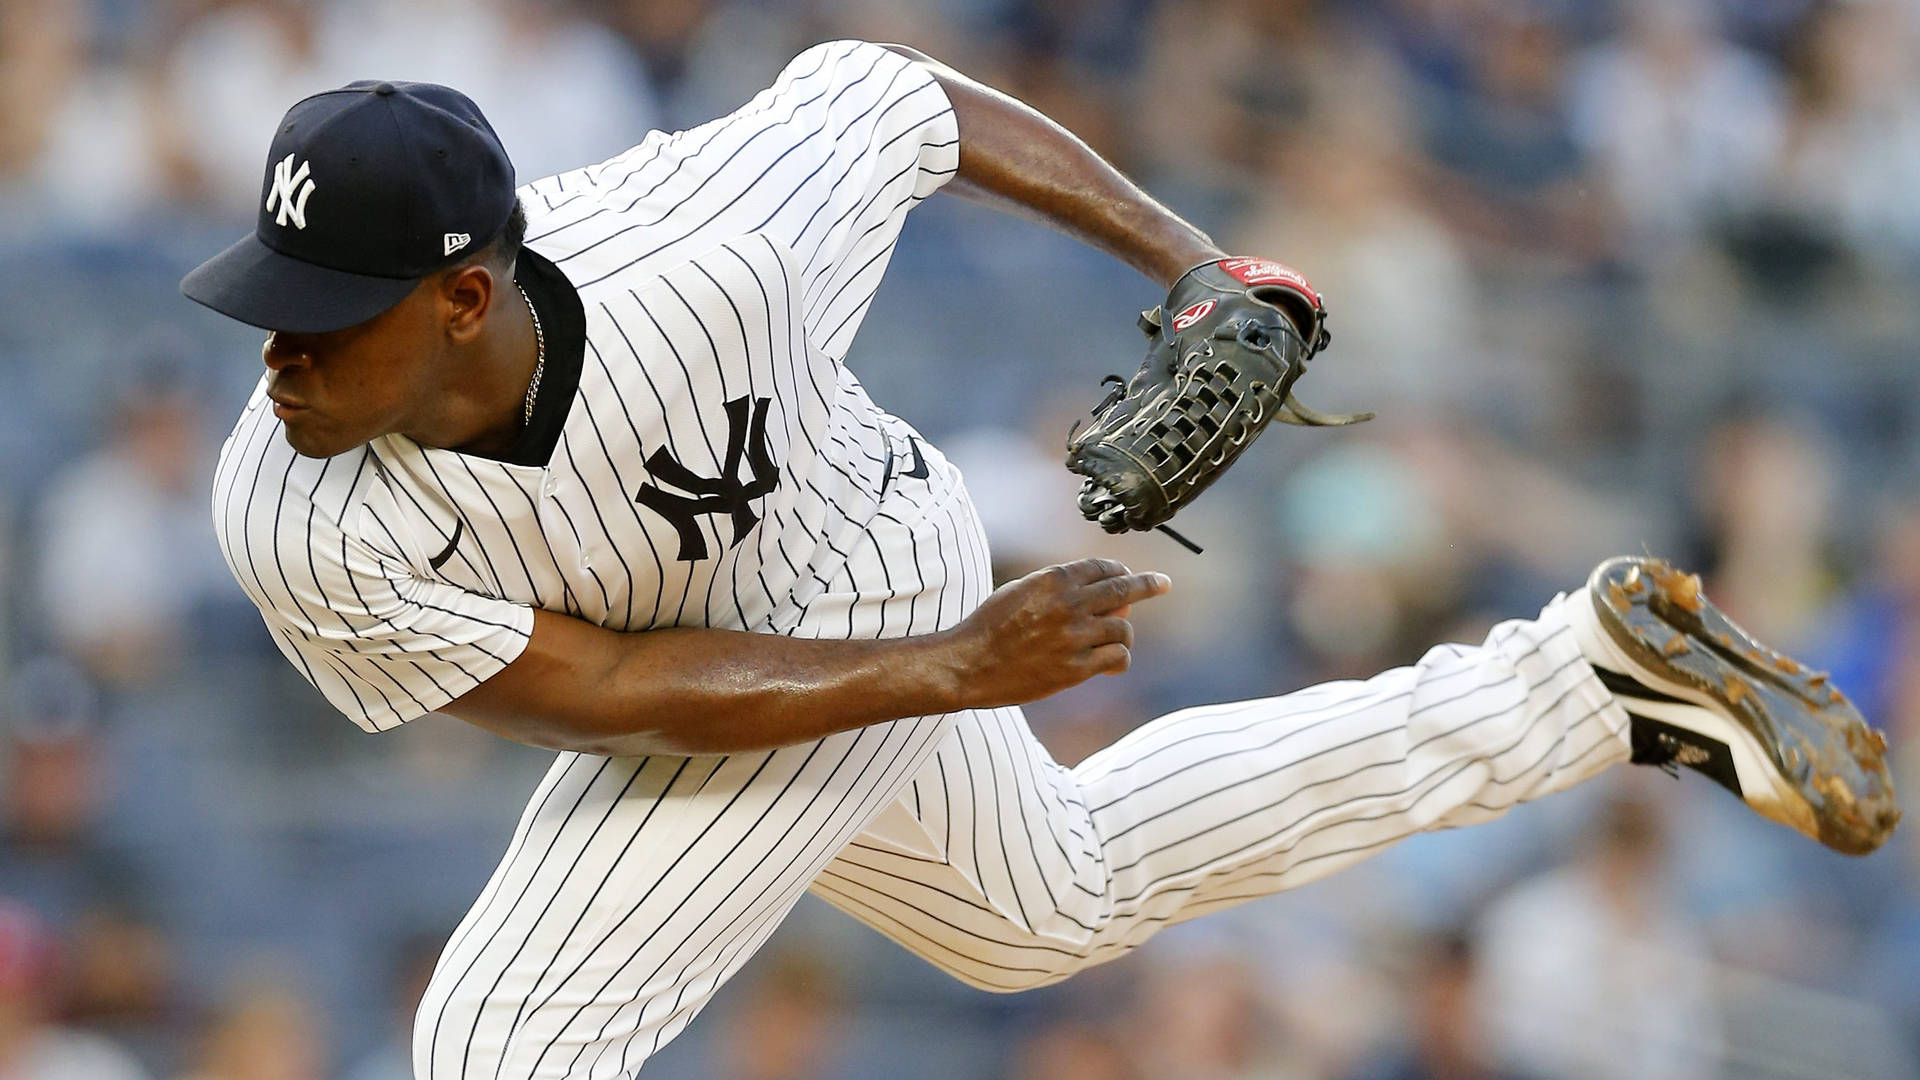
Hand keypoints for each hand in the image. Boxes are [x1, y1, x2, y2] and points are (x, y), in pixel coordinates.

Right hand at [935, 558, 1170, 709]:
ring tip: (1116, 639)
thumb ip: (1056, 588)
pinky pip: (1116, 658)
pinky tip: (1113, 663)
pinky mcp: (1076, 668)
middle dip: (1147, 585)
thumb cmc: (990, 626)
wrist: (969, 664)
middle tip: (1162, 584)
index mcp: (1053, 580)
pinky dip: (1119, 659)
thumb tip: (1097, 593)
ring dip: (1123, 632)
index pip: (1101, 568)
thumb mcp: (1020, 590)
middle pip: (1123, 590)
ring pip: (1122, 627)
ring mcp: (1074, 636)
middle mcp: (1068, 604)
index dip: (1119, 571)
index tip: (1130, 576)